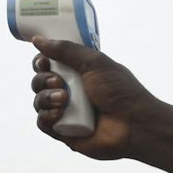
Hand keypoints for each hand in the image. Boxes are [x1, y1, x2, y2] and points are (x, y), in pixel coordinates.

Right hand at [29, 37, 172, 172]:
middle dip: (43, 79)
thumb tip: (38, 39)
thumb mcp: (94, 63)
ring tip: (63, 98)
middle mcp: (70, 91)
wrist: (135, 124)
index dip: (41, 61)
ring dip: (45, 97)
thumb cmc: (120, 92)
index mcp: (78, 73)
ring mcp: (66, 112)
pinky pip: (43, 123)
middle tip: (59, 81)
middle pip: (39, 81)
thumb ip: (66, 50)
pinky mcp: (65, 132)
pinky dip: (46, 116)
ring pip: (39, 101)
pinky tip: (59, 113)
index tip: (44, 61)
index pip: (48, 64)